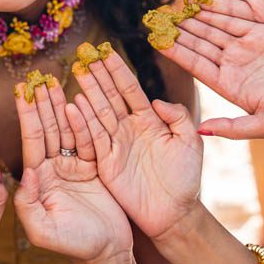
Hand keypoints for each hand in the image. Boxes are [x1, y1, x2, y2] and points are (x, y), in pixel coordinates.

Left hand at [13, 79, 135, 263]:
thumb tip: (27, 172)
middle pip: (47, 128)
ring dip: (60, 105)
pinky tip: (79, 101)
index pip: (30, 140)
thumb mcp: (42, 229)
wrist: (108, 253)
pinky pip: (89, 139)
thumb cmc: (73, 245)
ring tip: (54, 80)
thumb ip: (27, 203)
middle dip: (42, 102)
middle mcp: (53, 168)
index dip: (27, 114)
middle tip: (38, 76)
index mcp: (38, 179)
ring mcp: (73, 166)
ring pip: (66, 129)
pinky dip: (84, 121)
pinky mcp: (94, 167)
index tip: (21, 89)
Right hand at [69, 51, 202, 243]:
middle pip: (109, 96)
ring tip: (77, 71)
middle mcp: (128, 127)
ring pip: (97, 112)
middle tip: (84, 53)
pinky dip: (82, 122)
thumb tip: (156, 101)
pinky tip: (73, 104)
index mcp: (148, 120)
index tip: (105, 50)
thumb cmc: (186, 178)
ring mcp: (115, 144)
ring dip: (87, 91)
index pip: (129, 89)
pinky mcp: (105, 162)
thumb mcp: (190, 142)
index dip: (117, 70)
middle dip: (97, 74)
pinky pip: (92, 138)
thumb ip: (179, 117)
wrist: (174, 214)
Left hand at [161, 10, 263, 139]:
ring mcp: (244, 46)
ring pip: (210, 26)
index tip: (154, 37)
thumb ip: (233, 128)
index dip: (174, 51)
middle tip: (154, 12)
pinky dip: (213, 6)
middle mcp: (232, 64)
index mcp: (228, 85)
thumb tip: (200, 130)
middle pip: (197, 42)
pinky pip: (231, 15)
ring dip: (190, 14)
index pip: (194, 64)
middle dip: (176, 28)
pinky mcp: (259, 30)